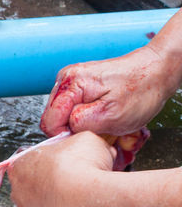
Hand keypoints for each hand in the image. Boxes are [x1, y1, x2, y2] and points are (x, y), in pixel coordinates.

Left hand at [9, 132, 116, 206]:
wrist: (85, 201)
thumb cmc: (80, 166)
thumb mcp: (86, 140)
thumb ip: (82, 144)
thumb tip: (97, 150)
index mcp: (20, 164)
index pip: (33, 159)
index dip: (55, 158)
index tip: (71, 159)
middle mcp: (18, 190)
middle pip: (38, 181)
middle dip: (57, 179)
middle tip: (79, 176)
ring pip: (46, 202)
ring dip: (62, 198)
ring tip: (84, 192)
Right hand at [40, 45, 180, 136]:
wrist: (158, 71)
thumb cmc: (142, 90)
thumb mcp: (111, 115)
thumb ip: (79, 124)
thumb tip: (63, 131)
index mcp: (70, 84)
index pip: (48, 123)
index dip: (66, 135)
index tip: (87, 134)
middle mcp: (66, 79)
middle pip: (54, 119)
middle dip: (74, 129)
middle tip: (100, 128)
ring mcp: (72, 81)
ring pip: (63, 117)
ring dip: (82, 124)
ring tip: (104, 119)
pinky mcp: (79, 86)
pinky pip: (73, 110)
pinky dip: (88, 117)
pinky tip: (103, 113)